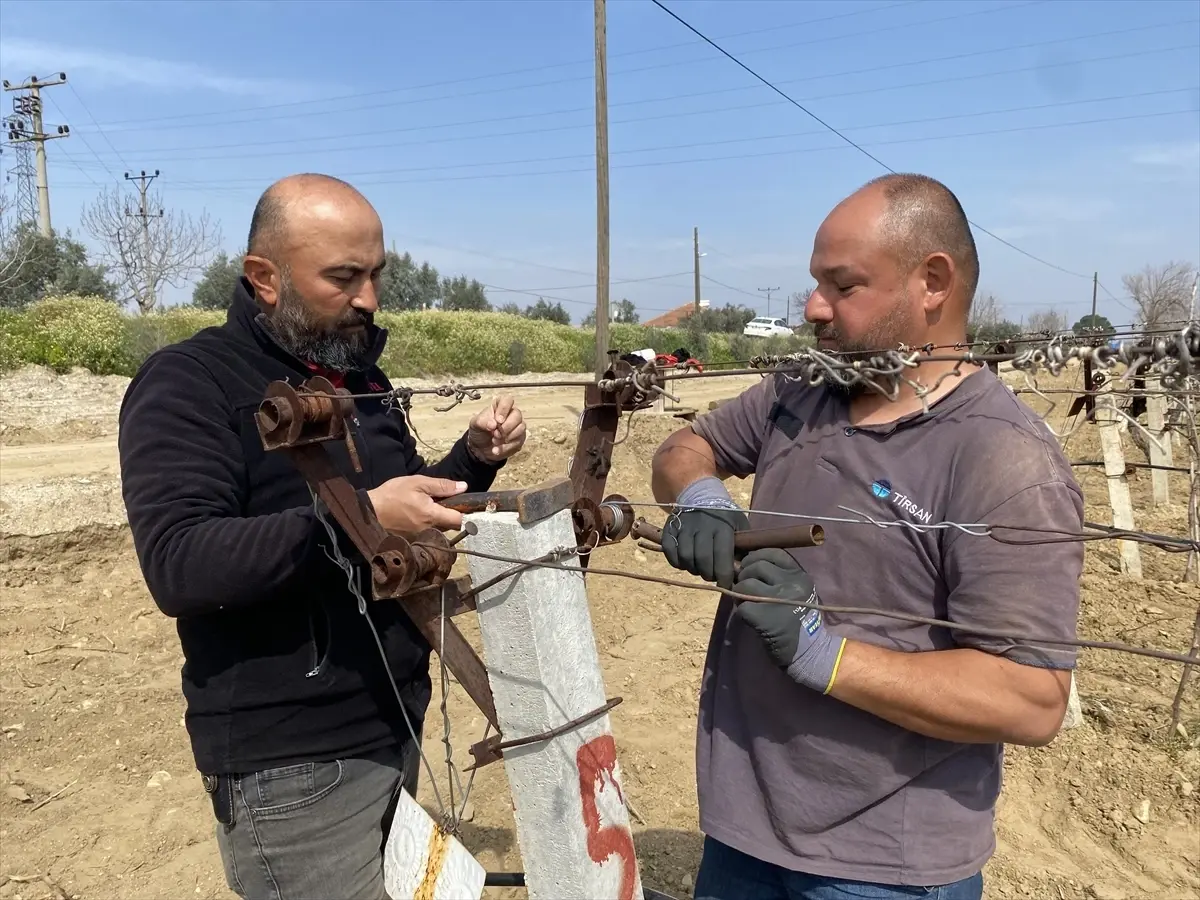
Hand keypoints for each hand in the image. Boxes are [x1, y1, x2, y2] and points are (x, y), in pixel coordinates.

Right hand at [366, 475, 466, 534]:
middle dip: (450, 515)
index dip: (464, 512)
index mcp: (432, 516)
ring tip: (427, 509)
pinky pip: (428, 535)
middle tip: (440, 502)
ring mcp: (421, 538)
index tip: (461, 504)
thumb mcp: (417, 483)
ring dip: (439, 521)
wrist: (369, 511)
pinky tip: (418, 517)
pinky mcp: (413, 542)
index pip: (459, 520)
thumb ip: (442, 486)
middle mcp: (429, 531)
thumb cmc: (392, 494)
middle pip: (450, 526)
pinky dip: (428, 527)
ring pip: (440, 531)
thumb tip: (463, 487)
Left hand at [467, 395, 526, 461]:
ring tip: (495, 441)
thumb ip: (482, 421)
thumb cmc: (479, 431)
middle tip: (496, 434)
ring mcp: (517, 426)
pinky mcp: (519, 438)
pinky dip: (506, 447)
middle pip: (517, 414)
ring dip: (507, 437)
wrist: (480, 449)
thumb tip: (493, 424)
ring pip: (521, 427)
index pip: (508, 400)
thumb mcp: (475, 424)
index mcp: (499, 406)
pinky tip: (496, 449)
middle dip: (506, 426)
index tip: (498, 420)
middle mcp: (511, 414)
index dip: (504, 409)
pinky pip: (518, 441)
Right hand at [660, 505, 748, 589]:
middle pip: (703, 560)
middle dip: (708, 575)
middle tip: (711, 575)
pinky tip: (685, 562)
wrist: (700, 494)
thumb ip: (743, 548)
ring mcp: (684, 526)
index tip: (725, 585)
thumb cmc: (724, 516)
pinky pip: (670, 551)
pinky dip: (676, 562)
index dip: (724, 576)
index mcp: (723, 526)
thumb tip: (742, 572)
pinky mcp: (670, 528)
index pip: (722, 557)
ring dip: (692, 569)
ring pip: (686, 557)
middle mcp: (702, 526)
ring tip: (699, 568)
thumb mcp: (740, 526)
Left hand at [731, 549, 845, 693]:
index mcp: (800, 575)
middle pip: (755, 566)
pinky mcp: (764, 617)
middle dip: (745, 575)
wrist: (808, 651)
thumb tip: (739, 562)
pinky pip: (742, 605)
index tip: (750, 566)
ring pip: (745, 584)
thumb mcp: (796, 591)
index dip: (756, 556)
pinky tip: (750, 617)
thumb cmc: (798, 619)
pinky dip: (741, 611)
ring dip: (739, 593)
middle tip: (745, 588)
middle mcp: (791, 584)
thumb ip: (775, 576)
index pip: (773, 552)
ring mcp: (777, 600)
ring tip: (746, 602)